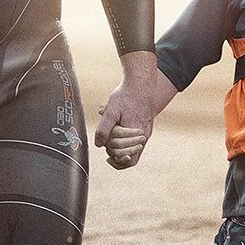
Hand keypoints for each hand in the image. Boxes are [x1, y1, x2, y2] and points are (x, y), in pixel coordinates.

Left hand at [92, 53, 175, 169]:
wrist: (141, 82)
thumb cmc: (126, 96)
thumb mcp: (111, 111)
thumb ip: (104, 129)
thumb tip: (99, 144)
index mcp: (137, 135)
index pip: (130, 160)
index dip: (118, 163)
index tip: (108, 158)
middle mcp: (144, 136)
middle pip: (130, 154)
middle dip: (116, 151)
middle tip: (106, 142)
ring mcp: (145, 130)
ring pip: (131, 145)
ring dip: (119, 141)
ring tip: (111, 130)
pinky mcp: (144, 124)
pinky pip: (134, 137)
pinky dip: (123, 135)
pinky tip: (116, 123)